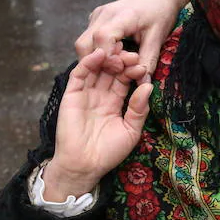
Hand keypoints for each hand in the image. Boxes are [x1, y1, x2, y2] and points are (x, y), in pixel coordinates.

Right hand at [45, 48, 152, 200]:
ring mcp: (86, 93)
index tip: (143, 67)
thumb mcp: (131, 130)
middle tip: (133, 55)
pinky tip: (100, 54)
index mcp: (115, 102)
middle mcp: (100, 95)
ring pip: (97, 69)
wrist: (84, 166)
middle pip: (112, 71)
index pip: (125, 79)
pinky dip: (88, 62)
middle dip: (123, 61)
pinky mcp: (71, 95)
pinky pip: (79, 74)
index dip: (134, 71)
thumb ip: (139, 109)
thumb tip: (148, 86)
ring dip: (108, 58)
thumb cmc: (109, 152)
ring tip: (119, 53)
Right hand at [74, 0, 188, 73]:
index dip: (107, 58)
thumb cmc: (161, 14)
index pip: (102, 38)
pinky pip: (89, 38)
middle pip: (84, 43)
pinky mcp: (97, 18)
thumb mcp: (158, 37)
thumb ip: (149, 60)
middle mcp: (103, 14)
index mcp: (121, 15)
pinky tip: (116, 56)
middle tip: (117, 71)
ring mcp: (98, 15)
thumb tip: (142, 84)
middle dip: (96, 63)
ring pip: (84, 42)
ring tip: (119, 64)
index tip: (121, 69)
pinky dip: (98, 51)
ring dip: (97, 58)